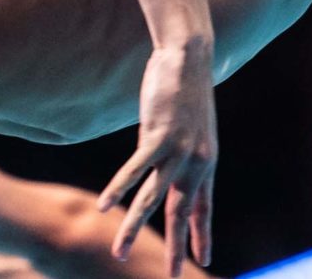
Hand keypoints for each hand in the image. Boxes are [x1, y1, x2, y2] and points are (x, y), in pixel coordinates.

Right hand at [99, 39, 216, 276]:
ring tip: (117, 253)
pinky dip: (118, 188)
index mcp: (207, 162)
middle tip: (171, 277)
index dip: (202, 234)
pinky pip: (136, 169)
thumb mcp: (193, 127)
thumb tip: (169, 161)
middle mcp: (197, 162)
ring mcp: (180, 150)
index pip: (203, 207)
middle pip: (181, 212)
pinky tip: (104, 206)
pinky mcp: (160, 135)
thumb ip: (182, 150)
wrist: (191, 56)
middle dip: (175, 248)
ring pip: (153, 199)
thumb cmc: (187, 89)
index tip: (203, 259)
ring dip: (132, 227)